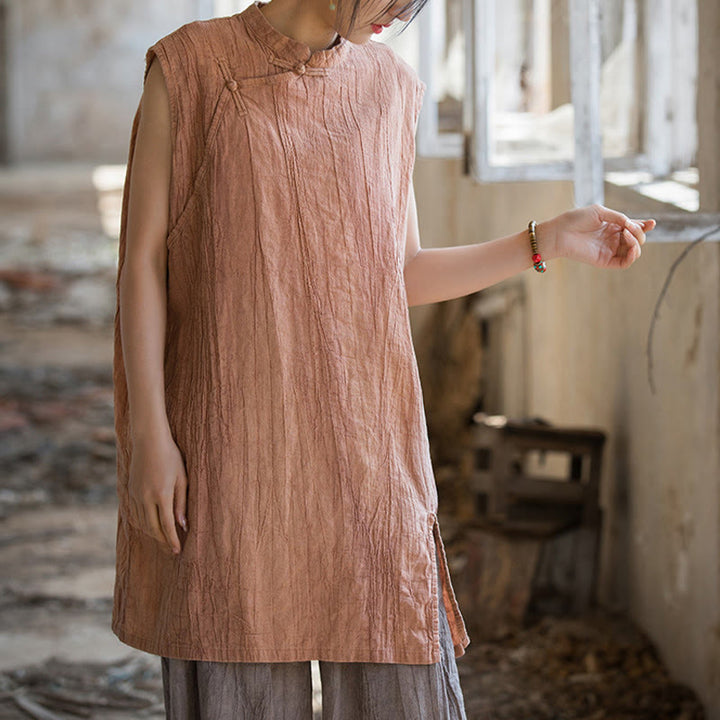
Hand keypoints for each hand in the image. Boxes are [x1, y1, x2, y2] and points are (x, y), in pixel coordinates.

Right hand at [125, 430, 187, 554]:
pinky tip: (151, 526)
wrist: (149, 440)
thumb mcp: (182, 478)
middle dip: (162, 541)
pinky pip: (135, 514)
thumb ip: (181, 503)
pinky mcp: (129, 491)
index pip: (166, 525)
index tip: (177, 551)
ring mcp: (135, 495)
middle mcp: (145, 498)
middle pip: (152, 528)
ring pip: (142, 523)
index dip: (172, 540)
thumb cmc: (171, 456)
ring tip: (163, 540)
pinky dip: (143, 524)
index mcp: (161, 495)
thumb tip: (182, 525)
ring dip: (152, 534)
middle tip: (170, 550)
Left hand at [551, 203, 655, 268]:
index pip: (633, 228)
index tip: (652, 223)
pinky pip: (626, 262)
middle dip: (639, 232)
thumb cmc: (575, 219)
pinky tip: (632, 247)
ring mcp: (610, 250)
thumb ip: (619, 218)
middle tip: (628, 227)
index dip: (644, 226)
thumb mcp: (600, 212)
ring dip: (637, 242)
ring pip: (635, 251)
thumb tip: (633, 225)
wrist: (560, 233)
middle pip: (637, 239)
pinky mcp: (605, 261)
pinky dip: (633, 255)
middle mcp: (613, 239)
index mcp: (612, 226)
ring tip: (626, 233)